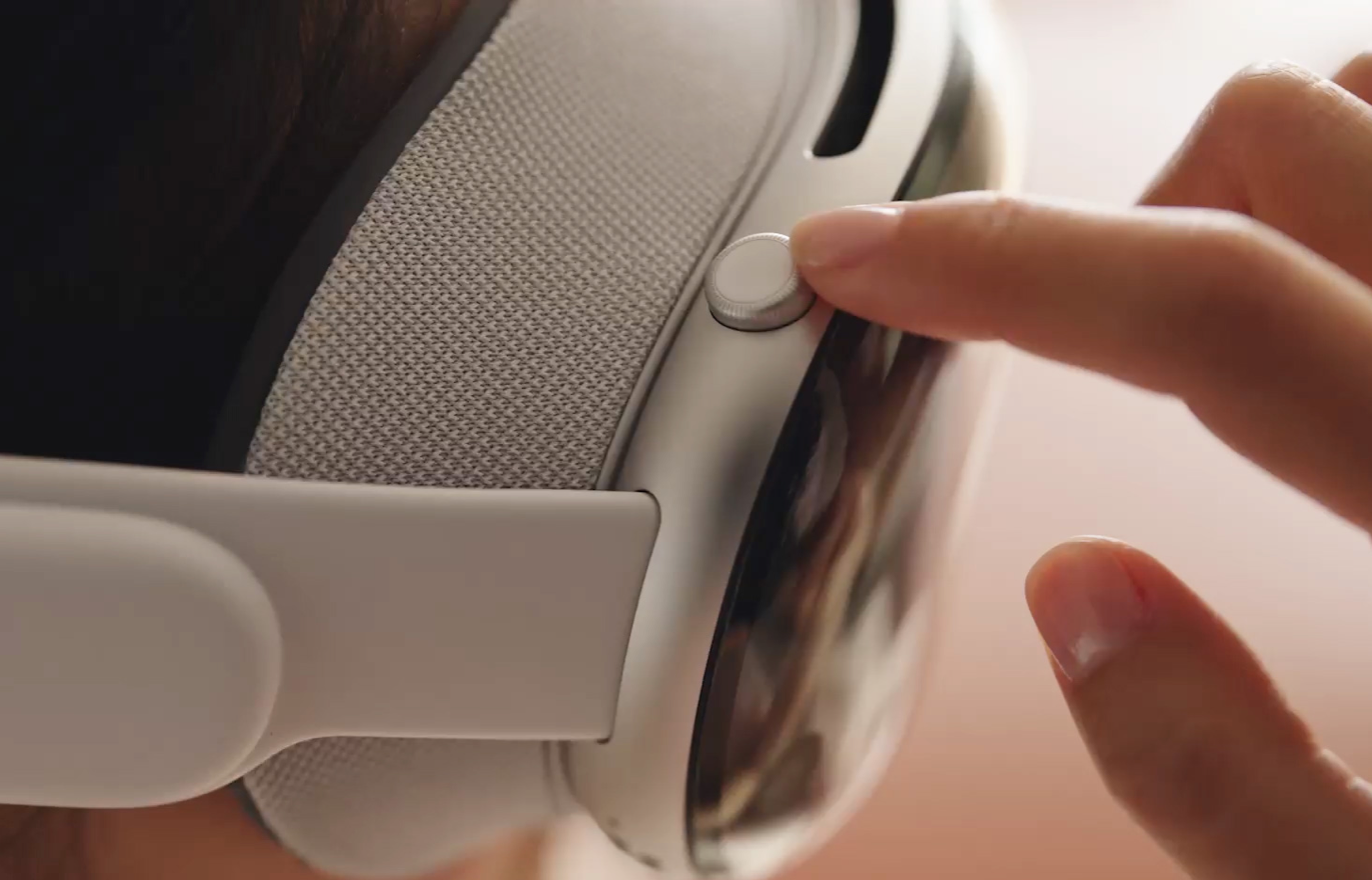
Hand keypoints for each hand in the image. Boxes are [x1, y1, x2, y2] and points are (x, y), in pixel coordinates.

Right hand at [790, 56, 1371, 878]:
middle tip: (1079, 315)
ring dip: (1274, 159)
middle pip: (1283, 132)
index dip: (991, 264)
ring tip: (1239, 282)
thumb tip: (1079, 590)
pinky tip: (1359, 284)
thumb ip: (1213, 774)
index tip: (862, 252)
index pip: (1198, 306)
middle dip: (1125, 210)